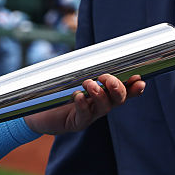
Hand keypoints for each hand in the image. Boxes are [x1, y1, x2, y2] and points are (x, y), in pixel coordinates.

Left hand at [24, 74, 144, 134]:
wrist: (35, 111)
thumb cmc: (54, 90)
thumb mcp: (69, 76)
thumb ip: (82, 66)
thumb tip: (93, 50)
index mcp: (101, 94)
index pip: (123, 91)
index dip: (134, 88)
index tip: (140, 80)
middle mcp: (98, 106)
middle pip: (117, 100)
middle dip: (118, 89)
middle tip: (107, 79)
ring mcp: (88, 116)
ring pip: (103, 108)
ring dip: (99, 95)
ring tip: (90, 84)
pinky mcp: (75, 123)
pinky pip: (84, 117)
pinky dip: (83, 106)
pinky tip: (78, 97)